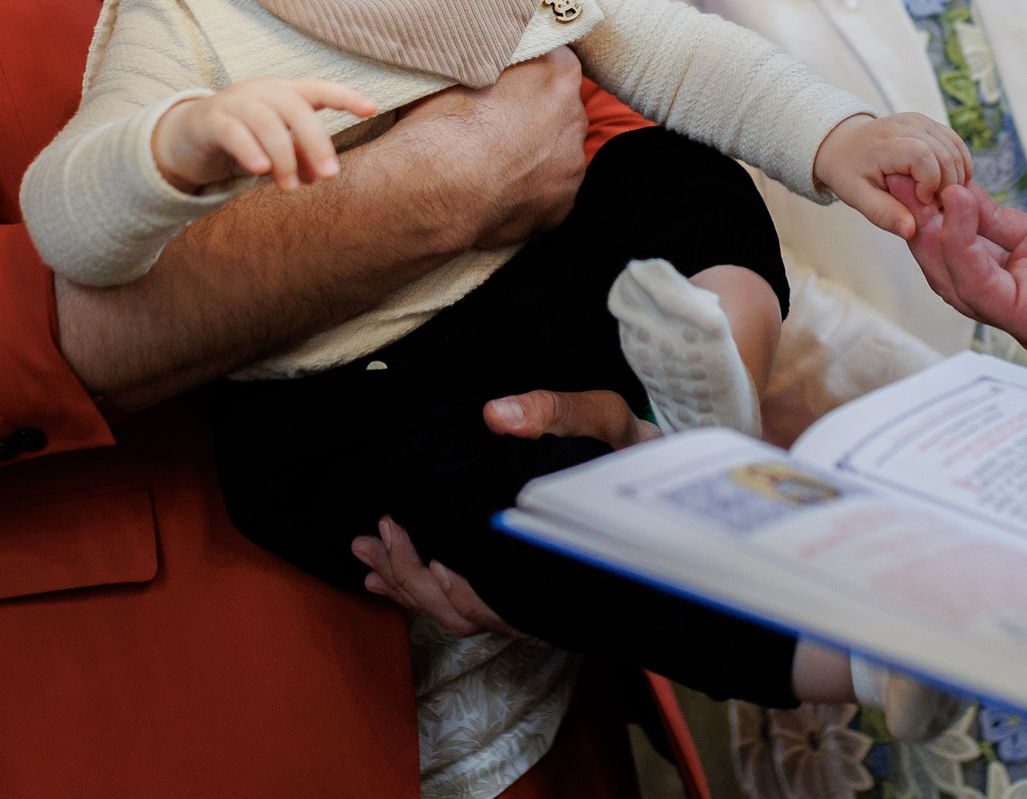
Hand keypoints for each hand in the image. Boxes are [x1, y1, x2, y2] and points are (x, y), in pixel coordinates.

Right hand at [150, 78, 377, 192]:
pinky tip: (261, 171)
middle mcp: (262, 91)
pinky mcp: (211, 119)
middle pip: (296, 108)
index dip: (346, 97)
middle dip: (316, 142)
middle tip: (329, 176)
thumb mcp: (276, 145)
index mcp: (284, 92)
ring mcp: (235, 101)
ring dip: (284, 156)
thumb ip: (298, 156)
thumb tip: (318, 176)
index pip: (319, 89)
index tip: (372, 110)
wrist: (190, 134)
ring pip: (267, 122)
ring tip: (291, 187)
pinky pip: (233, 132)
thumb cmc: (245, 135)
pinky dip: (249, 150)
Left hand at [349, 388, 654, 634]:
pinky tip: (388, 573)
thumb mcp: (601, 418)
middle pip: (467, 611)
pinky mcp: (517, 586)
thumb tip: (497, 415)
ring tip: (368, 553)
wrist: (659, 478)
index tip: (412, 538)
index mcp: (560, 559)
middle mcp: (544, 591)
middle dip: (410, 578)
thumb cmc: (628, 451)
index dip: (448, 582)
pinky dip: (422, 589)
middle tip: (373, 538)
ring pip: (462, 613)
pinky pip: (466, 604)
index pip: (494, 597)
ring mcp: (530, 595)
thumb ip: (554, 412)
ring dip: (409, 585)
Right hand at [396, 49, 587, 252]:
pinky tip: (498, 193)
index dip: (528, 74)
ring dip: (536, 158)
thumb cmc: (444, 124)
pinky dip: (529, 193)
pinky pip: (549, 195)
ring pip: (558, 156)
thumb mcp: (464, 70)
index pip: (554, 63)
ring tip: (494, 166)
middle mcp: (575, 119)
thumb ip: (494, 62)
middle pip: (561, 111)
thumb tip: (489, 59)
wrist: (435, 189)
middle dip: (536, 117)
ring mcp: (572, 166)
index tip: (505, 86)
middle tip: (495, 127)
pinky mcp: (561, 207)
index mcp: (558, 75)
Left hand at [813, 112, 973, 235]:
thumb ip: (883, 214)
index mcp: (885, 143)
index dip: (930, 183)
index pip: (923, 157)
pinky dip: (960, 165)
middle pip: (945, 154)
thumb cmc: (849, 172)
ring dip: (957, 177)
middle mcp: (906, 125)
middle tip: (934, 205)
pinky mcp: (929, 123)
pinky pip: (956, 143)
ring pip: (955, 149)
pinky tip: (948, 183)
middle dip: (948, 186)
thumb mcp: (857, 197)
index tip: (921, 201)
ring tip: (939, 196)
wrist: (844, 144)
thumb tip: (911, 231)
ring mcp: (920, 121)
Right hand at [902, 96, 1026, 358]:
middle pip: (960, 266)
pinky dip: (960, 248)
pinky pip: (981, 288)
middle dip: (929, 223)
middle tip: (909, 180)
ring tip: (924, 189)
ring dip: (935, 236)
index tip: (936, 170)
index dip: (958, 205)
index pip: (987, 239)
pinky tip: (959, 203)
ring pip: (959, 281)